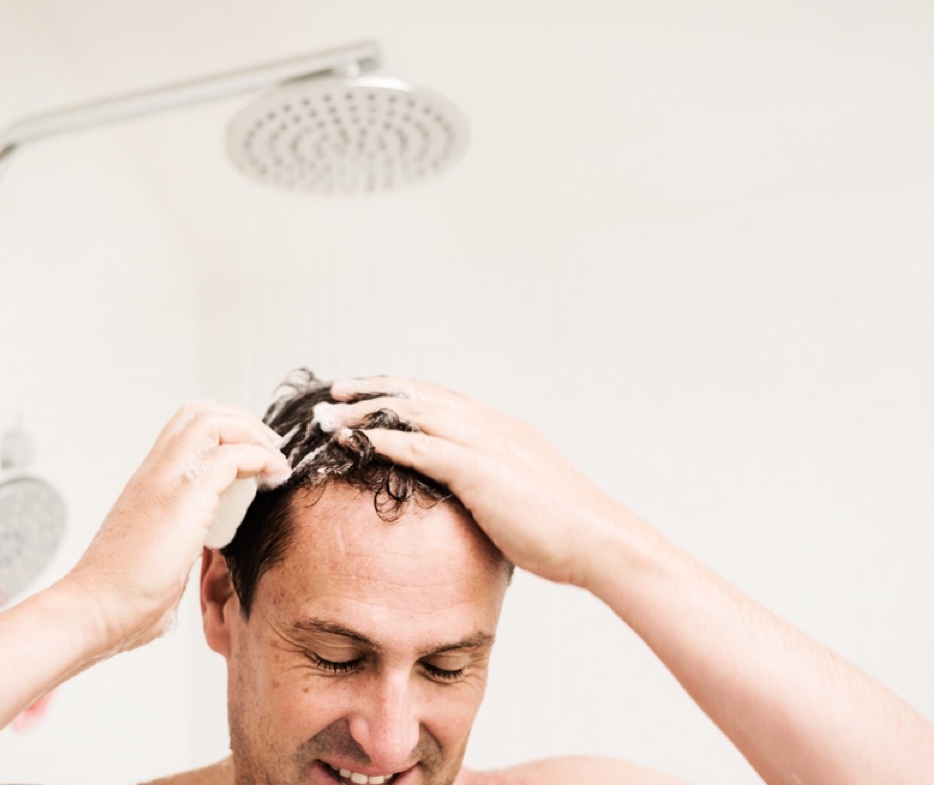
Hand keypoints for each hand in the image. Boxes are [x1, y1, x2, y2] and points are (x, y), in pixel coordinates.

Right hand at [58, 402, 290, 654]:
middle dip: (245, 422)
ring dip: (253, 434)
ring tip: (276, 461)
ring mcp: (166, 481)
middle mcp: (155, 474)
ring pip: (213, 422)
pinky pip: (230, 456)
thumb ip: (172, 559)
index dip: (226, 431)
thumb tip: (177, 583)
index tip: (255, 455)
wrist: (91, 613)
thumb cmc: (118, 603)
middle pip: (200, 412)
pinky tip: (275, 478)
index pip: (185, 430)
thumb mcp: (156, 565)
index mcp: (148, 485)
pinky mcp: (183, 500)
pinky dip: (260, 459)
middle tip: (271, 449)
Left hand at [327, 377, 656, 594]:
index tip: (368, 395)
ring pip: (414, 412)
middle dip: (375, 390)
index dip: (401, 394)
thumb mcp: (519, 500)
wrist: (601, 542)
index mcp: (500, 431)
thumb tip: (467, 503)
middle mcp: (491, 426)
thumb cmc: (564, 533)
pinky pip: (422, 446)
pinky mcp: (481, 469)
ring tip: (332, 415)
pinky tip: (358, 442)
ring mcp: (487, 443)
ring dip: (368, 411)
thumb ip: (490, 490)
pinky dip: (385, 440)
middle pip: (420, 394)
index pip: (440, 399)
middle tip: (337, 392)